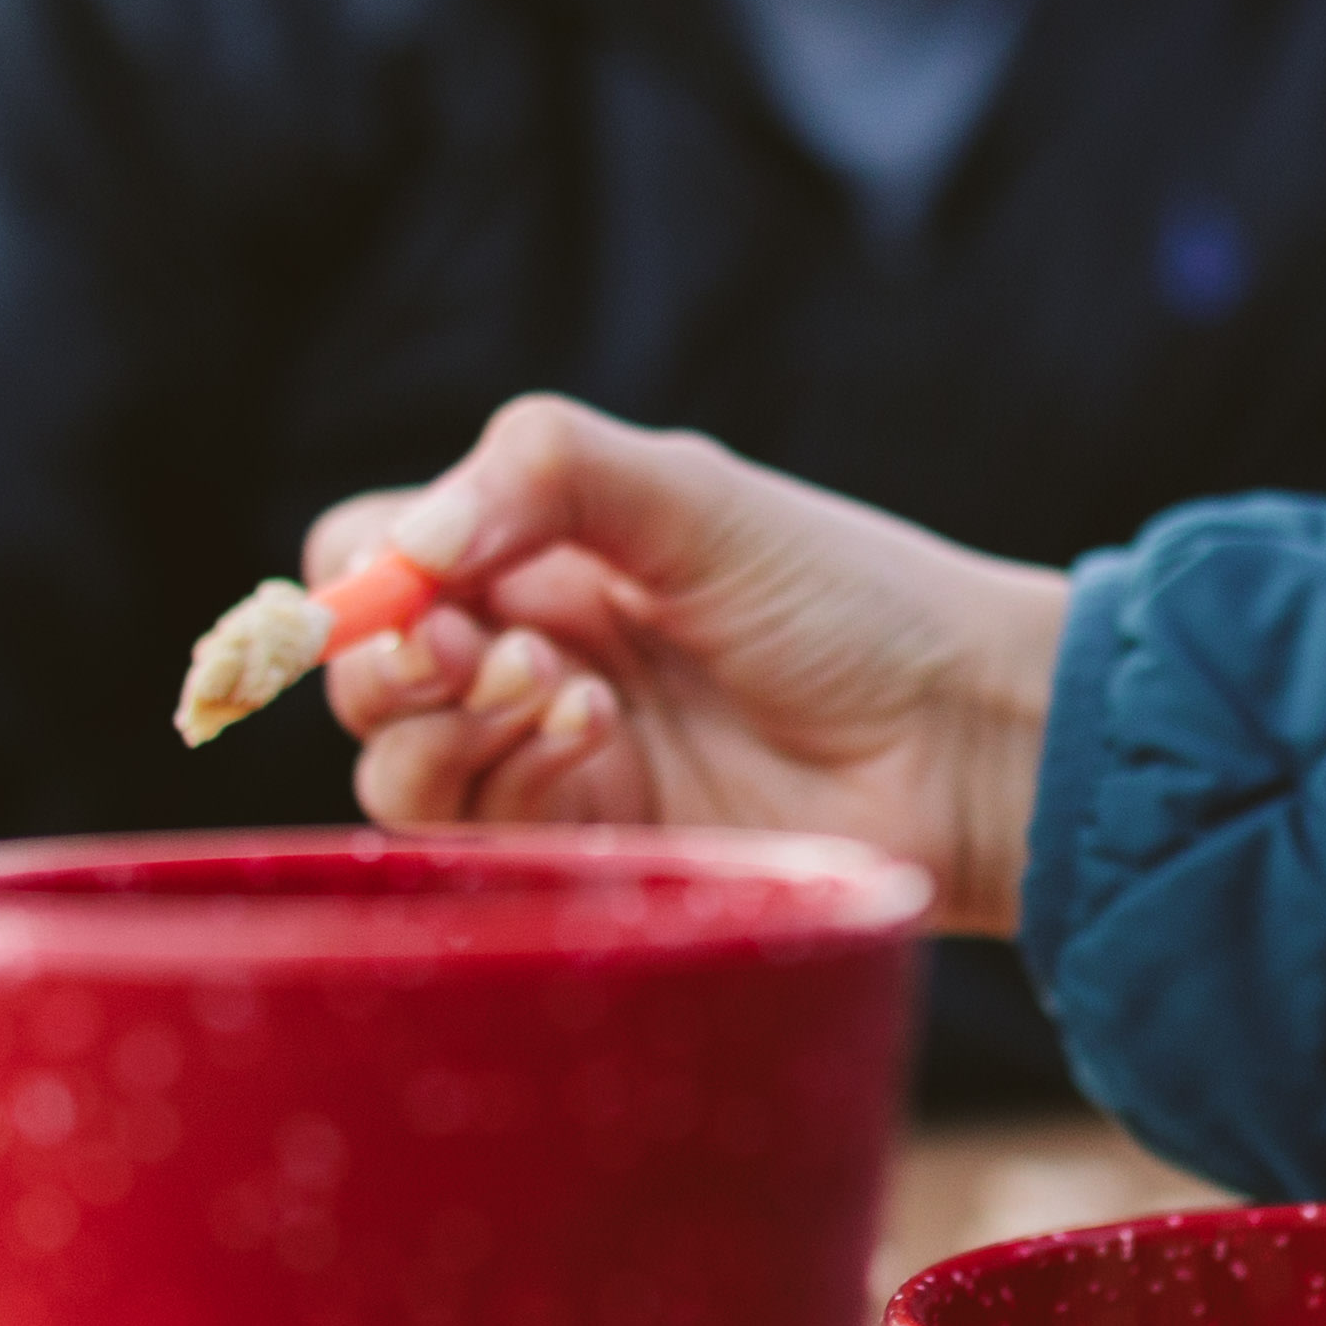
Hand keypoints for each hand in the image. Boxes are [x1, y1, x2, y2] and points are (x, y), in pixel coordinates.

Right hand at [314, 394, 1065, 934]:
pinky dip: (508, 777)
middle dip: (386, 660)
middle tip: (465, 652)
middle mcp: (527, 654)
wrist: (964, 740)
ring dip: (446, 725)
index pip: (373, 555)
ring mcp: (551, 762)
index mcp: (541, 553)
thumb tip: (406, 543)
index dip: (361, 572)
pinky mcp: (586, 854)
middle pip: (365, 672)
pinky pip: (477, 835)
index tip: (415, 580)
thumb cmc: (849, 600)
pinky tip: (597, 732)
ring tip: (562, 686)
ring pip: (399, 768)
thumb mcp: (694, 496)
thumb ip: (545, 471)